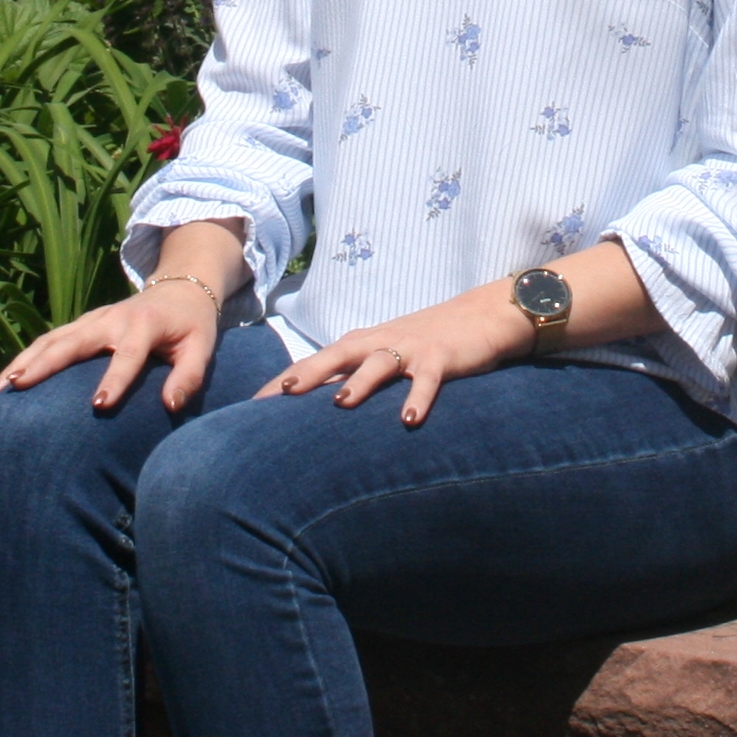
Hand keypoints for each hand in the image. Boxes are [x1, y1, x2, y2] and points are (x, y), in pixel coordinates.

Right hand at [0, 277, 228, 412]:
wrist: (180, 287)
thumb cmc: (191, 325)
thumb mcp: (202, 348)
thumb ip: (189, 376)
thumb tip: (170, 406)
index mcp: (143, 326)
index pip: (127, 356)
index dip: (115, 380)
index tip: (98, 406)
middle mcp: (110, 319)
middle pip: (71, 342)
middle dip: (43, 365)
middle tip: (16, 388)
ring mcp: (91, 320)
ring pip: (50, 340)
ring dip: (21, 363)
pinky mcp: (80, 325)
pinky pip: (47, 342)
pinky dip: (23, 360)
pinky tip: (1, 383)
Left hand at [261, 278, 537, 424]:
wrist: (482, 315)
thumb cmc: (427, 341)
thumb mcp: (387, 354)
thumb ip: (355, 375)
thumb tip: (319, 405)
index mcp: (363, 343)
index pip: (317, 360)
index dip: (287, 379)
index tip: (254, 403)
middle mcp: (381, 342)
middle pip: (338, 355)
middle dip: (309, 373)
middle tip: (281, 394)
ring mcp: (411, 349)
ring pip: (379, 364)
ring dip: (360, 382)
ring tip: (341, 403)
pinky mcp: (441, 359)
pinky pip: (427, 381)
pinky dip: (418, 398)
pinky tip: (409, 421)